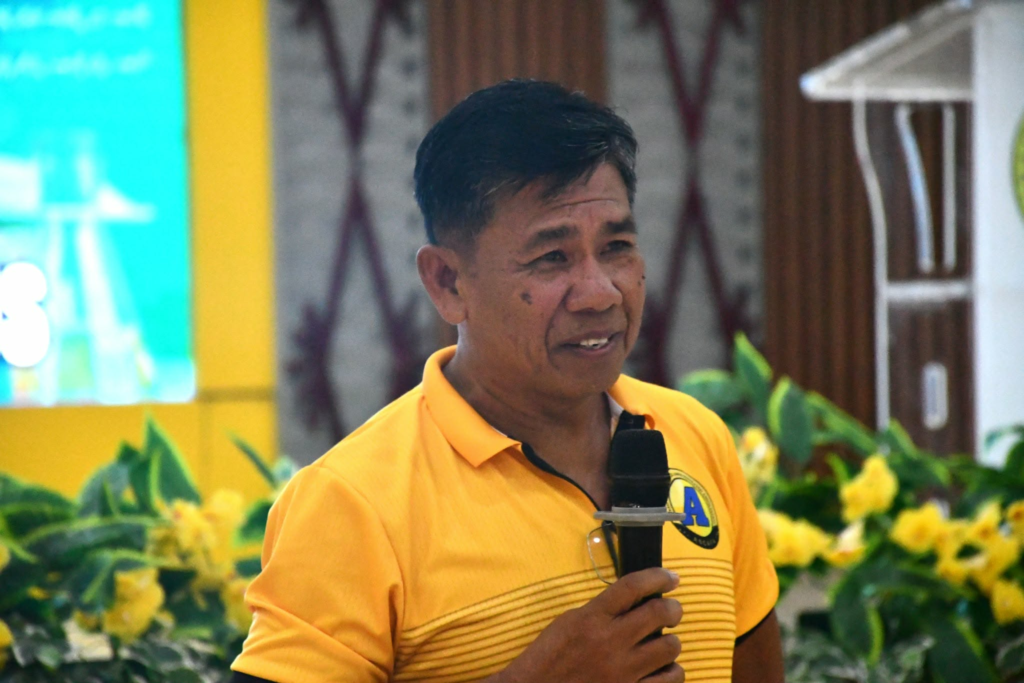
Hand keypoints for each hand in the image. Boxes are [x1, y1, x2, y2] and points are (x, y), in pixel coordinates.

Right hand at [492, 567, 683, 682]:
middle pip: (659, 613)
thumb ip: (600, 611)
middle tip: (672, 610)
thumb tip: (633, 601)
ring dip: (671, 642)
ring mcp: (622, 672)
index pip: (632, 587)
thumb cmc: (549, 658)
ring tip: (665, 642)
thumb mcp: (569, 623)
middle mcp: (610, 642)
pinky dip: (672, 671)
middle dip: (673, 608)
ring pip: (669, 647)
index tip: (670, 578)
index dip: (657, 577)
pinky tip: (664, 668)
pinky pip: (669, 680)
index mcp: (591, 618)